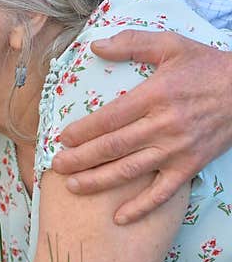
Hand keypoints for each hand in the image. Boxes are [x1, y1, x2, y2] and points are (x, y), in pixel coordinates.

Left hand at [51, 30, 231, 224]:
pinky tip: (119, 218)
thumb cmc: (207, 67)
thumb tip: (96, 46)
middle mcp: (163, 126)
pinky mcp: (190, 167)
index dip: (82, 130)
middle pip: (113, 147)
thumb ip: (132, 43)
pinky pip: (163, 193)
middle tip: (55, 166)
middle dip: (80, 159)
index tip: (62, 138)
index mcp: (154, 96)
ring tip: (72, 186)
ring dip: (98, 181)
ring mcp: (177, 150)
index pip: (109, 118)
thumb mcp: (171, 45)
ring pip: (130, 171)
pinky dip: (141, 208)